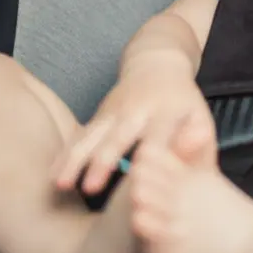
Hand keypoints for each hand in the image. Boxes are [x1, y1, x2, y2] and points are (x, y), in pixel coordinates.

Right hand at [52, 62, 211, 194]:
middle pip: (119, 136)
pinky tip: (53, 176)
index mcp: (168, 111)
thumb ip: (199, 147)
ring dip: (75, 160)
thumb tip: (192, 170)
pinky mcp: (98, 116)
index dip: (149, 155)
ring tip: (61, 184)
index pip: (159, 135)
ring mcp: (114, 111)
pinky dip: (65, 156)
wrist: (157, 63)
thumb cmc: (184, 103)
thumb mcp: (200, 119)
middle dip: (104, 161)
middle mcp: (137, 109)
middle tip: (91, 188)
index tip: (140, 179)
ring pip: (90, 136)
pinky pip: (79, 137)